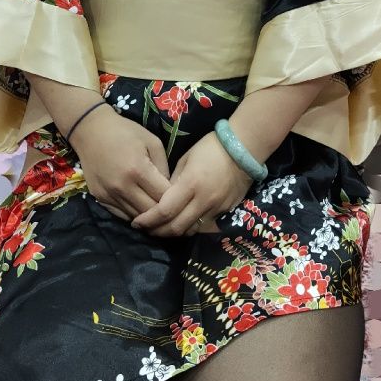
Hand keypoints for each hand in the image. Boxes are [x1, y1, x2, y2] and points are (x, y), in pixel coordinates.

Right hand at [71, 103, 170, 221]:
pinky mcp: (99, 198)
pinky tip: (141, 207)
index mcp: (138, 170)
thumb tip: (171, 189)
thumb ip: (164, 167)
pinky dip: (134, 214)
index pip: (164, 197)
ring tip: (159, 210)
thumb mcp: (152, 142)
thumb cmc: (125, 132)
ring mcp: (109, 194)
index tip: (182, 196)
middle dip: (164, 212)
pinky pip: (122, 214)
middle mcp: (122, 186)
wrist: (90, 130)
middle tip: (172, 207)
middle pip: (150, 211)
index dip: (176, 199)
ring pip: (136, 217)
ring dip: (149, 216)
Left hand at [130, 130, 252, 236]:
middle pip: (176, 227)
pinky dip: (190, 228)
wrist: (244, 149)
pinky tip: (183, 223)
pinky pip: (204, 226)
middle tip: (146, 229)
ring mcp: (216, 209)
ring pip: (190, 231)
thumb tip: (163, 197)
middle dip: (157, 231)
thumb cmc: (211, 147)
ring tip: (162, 229)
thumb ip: (173, 181)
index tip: (136, 222)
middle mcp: (203, 201)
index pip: (164, 211)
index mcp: (190, 184)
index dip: (148, 220)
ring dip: (173, 232)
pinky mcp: (226, 212)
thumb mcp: (186, 159)